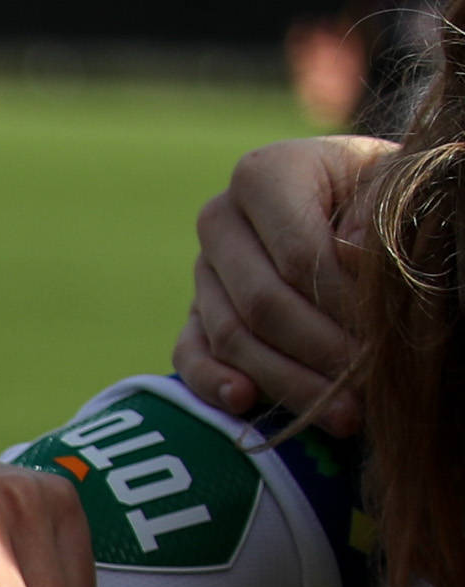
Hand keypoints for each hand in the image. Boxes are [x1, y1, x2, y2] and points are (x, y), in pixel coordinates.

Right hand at [173, 134, 383, 425]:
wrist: (362, 206)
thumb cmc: (387, 197)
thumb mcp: (395, 191)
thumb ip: (377, 218)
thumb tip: (352, 259)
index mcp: (266, 173)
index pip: (296, 253)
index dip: (342, 302)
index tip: (386, 334)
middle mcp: (220, 217)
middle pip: (262, 302)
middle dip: (320, 350)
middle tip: (369, 383)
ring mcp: (203, 270)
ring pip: (233, 337)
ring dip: (289, 381)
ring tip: (344, 414)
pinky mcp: (195, 313)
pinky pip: (191, 355)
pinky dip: (213, 383)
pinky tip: (246, 403)